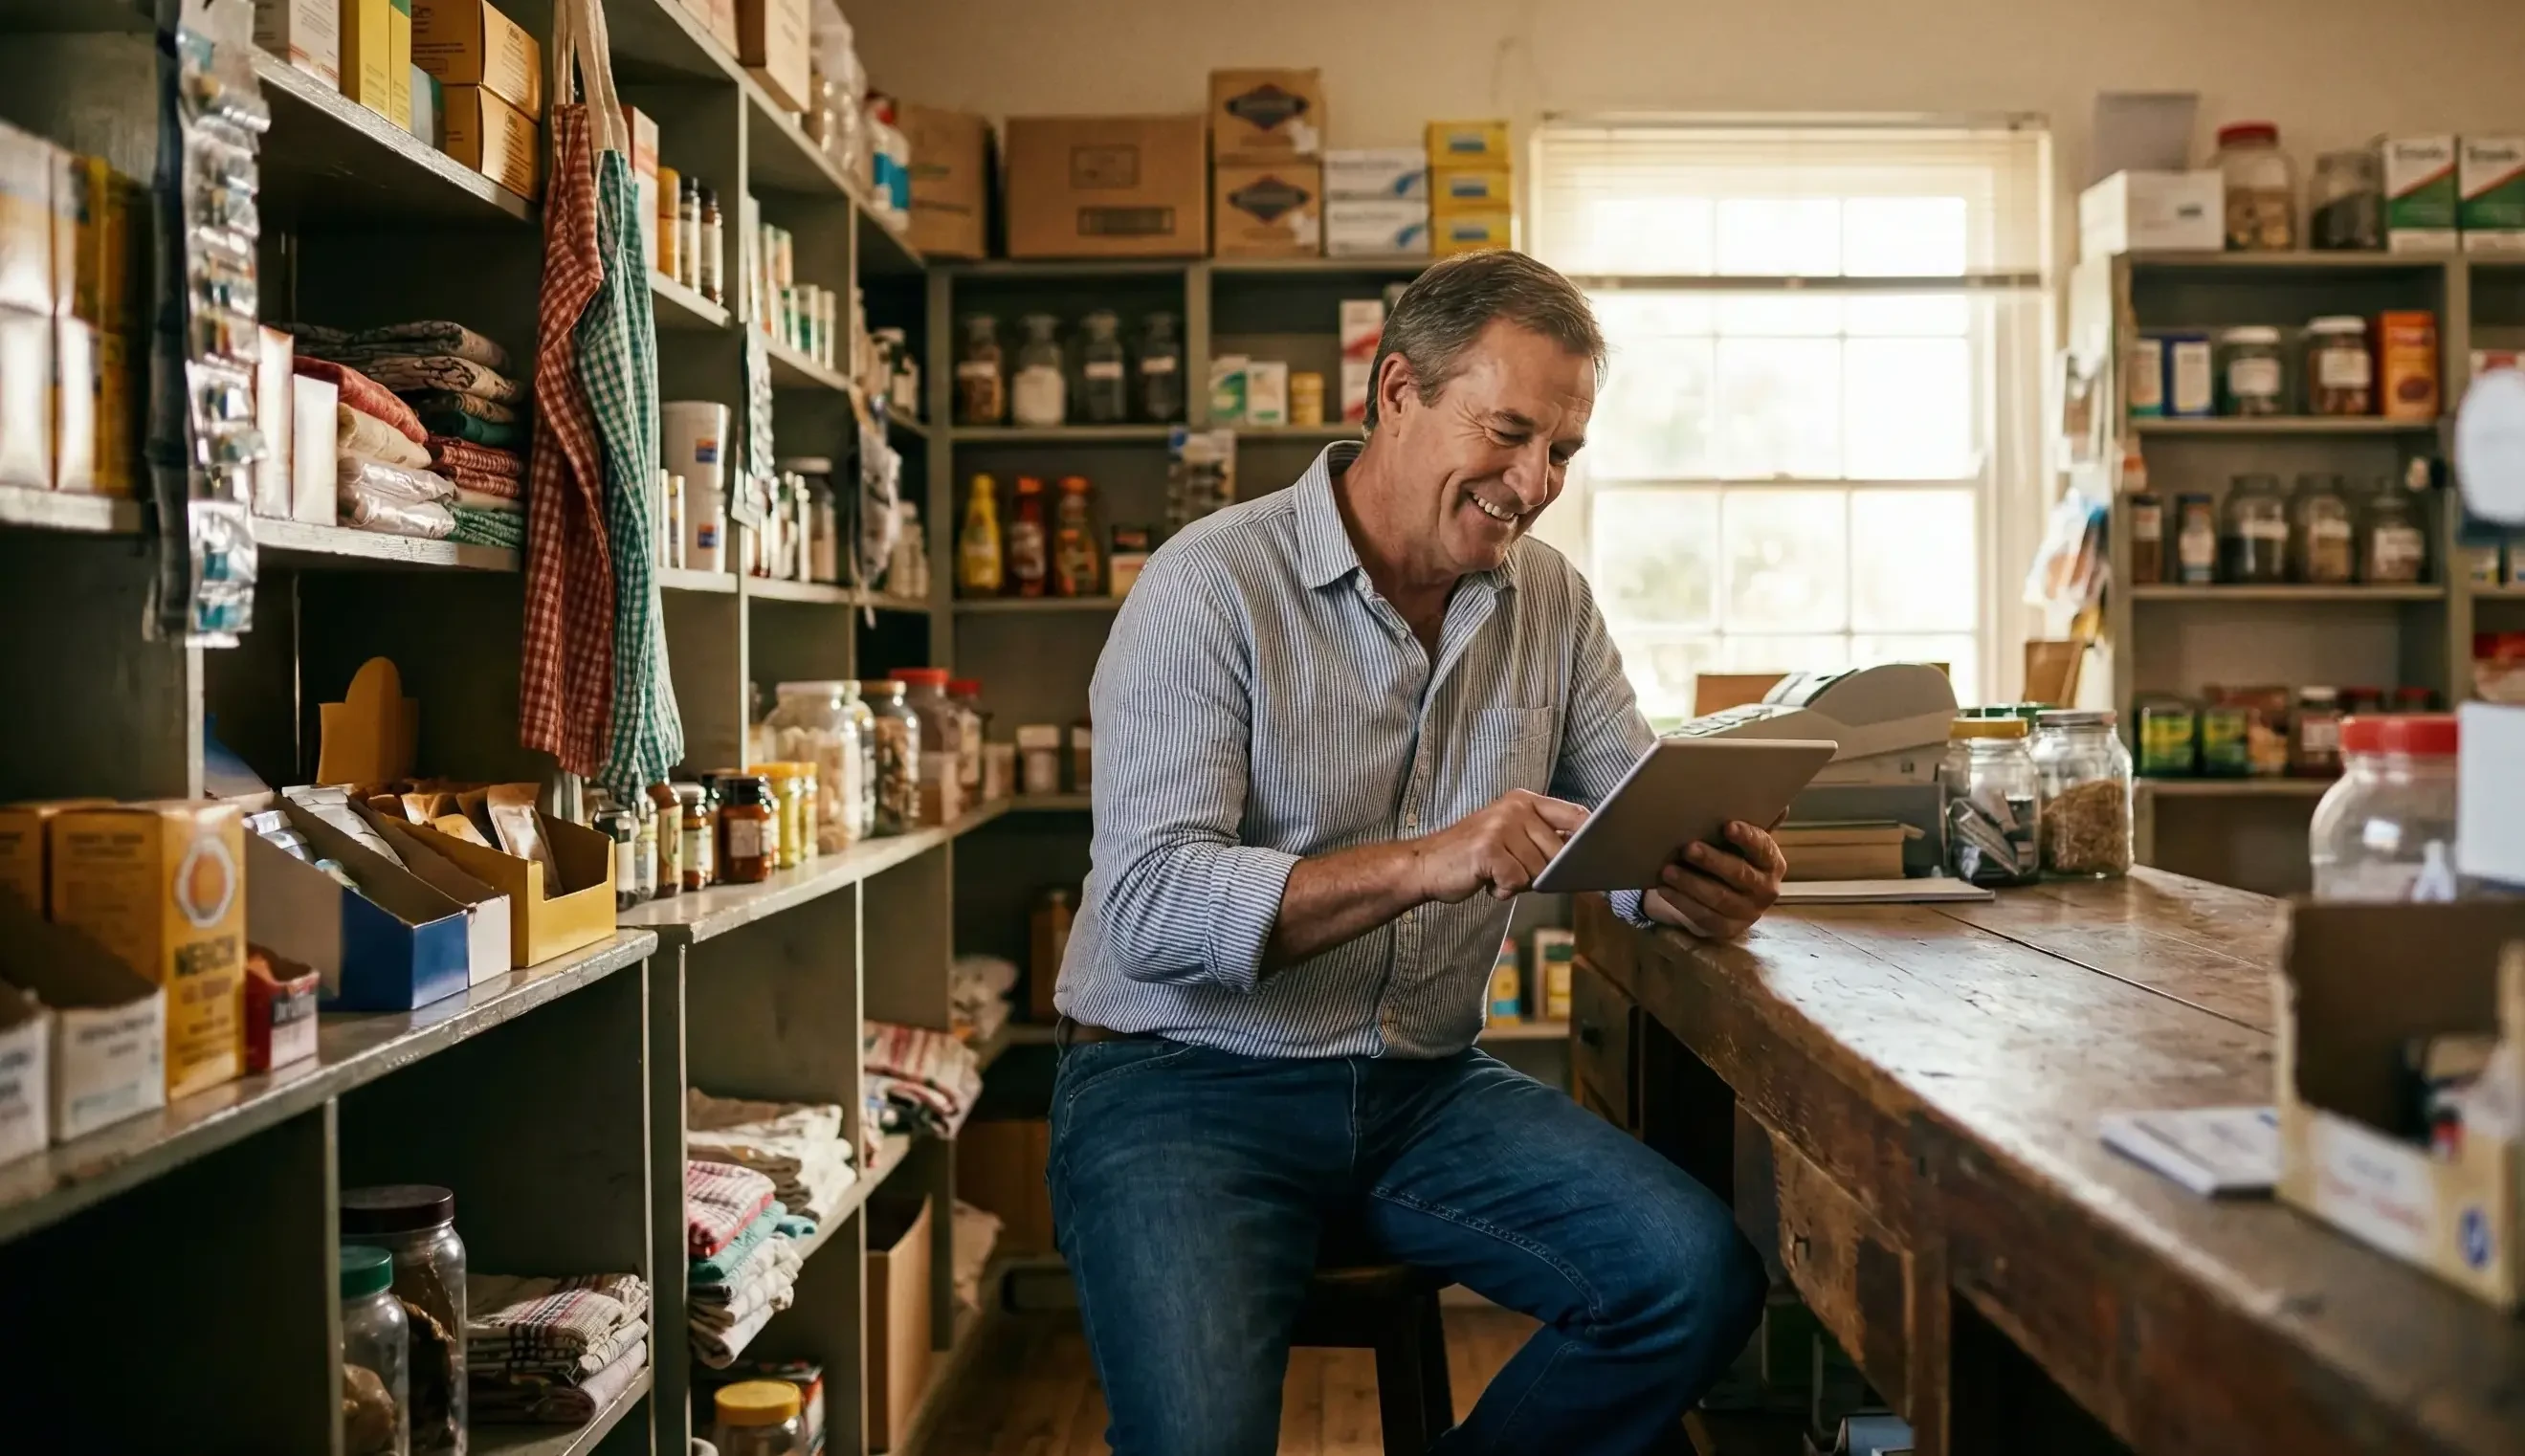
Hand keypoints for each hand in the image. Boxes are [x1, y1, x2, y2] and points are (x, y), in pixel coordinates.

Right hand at [1411, 789, 1590, 903]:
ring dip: (1519, 883)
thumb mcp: (1511, 838)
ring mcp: (1501, 826)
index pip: (1575, 816)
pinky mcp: (1489, 848)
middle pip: (1559, 852)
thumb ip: (1544, 841)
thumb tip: (1586, 857)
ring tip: (1495, 874)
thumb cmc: (1473, 857)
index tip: (1599, 857)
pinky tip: (1487, 881)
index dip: (1591, 839)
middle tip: (1513, 871)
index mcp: (1525, 801)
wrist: (1426, 865)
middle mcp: (1515, 808)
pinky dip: (1503, 890)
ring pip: (1538, 870)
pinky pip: (1517, 881)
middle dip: (1541, 873)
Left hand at [1645, 820, 1785, 939]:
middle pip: (1739, 875)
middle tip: (1688, 847)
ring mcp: (1746, 912)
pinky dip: (1682, 902)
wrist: (1730, 898)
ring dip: (1691, 883)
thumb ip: (1756, 822)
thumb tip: (1778, 802)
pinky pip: (1703, 916)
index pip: (1763, 848)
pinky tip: (1664, 888)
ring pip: (1718, 898)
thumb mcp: (1744, 841)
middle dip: (1712, 861)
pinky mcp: (1725, 928)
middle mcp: (1765, 889)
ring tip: (1667, 870)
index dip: (1747, 838)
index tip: (1728, 825)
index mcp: (1772, 863)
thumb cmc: (1735, 858)